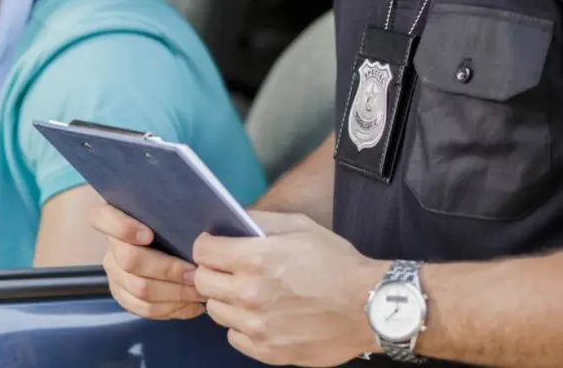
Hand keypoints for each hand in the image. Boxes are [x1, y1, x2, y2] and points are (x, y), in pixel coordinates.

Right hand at [89, 203, 204, 319]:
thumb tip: (198, 229)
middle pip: (130, 260)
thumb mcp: (168, 212)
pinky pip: (144, 308)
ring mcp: (114, 274)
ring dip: (174, 293)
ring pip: (139, 289)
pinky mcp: (123, 296)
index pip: (101, 218)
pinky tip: (192, 305)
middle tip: (195, 272)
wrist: (166, 247)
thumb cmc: (171, 223)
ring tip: (199, 291)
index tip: (149, 235)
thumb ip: (172, 213)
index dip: (122, 228)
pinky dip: (171, 309)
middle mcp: (110, 247)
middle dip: (167, 269)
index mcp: (113, 217)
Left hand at [192, 212, 384, 366]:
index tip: (215, 247)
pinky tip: (261, 317)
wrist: (370, 306)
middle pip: (202, 281)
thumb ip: (259, 222)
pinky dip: (242, 327)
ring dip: (227, 300)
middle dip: (212, 272)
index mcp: (254, 259)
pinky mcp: (268, 351)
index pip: (202, 251)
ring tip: (250, 295)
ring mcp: (256, 326)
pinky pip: (233, 337)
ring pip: (215, 311)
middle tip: (230, 271)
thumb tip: (231, 220)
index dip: (207, 246)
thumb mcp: (300, 227)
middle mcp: (248, 293)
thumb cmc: (337, 263)